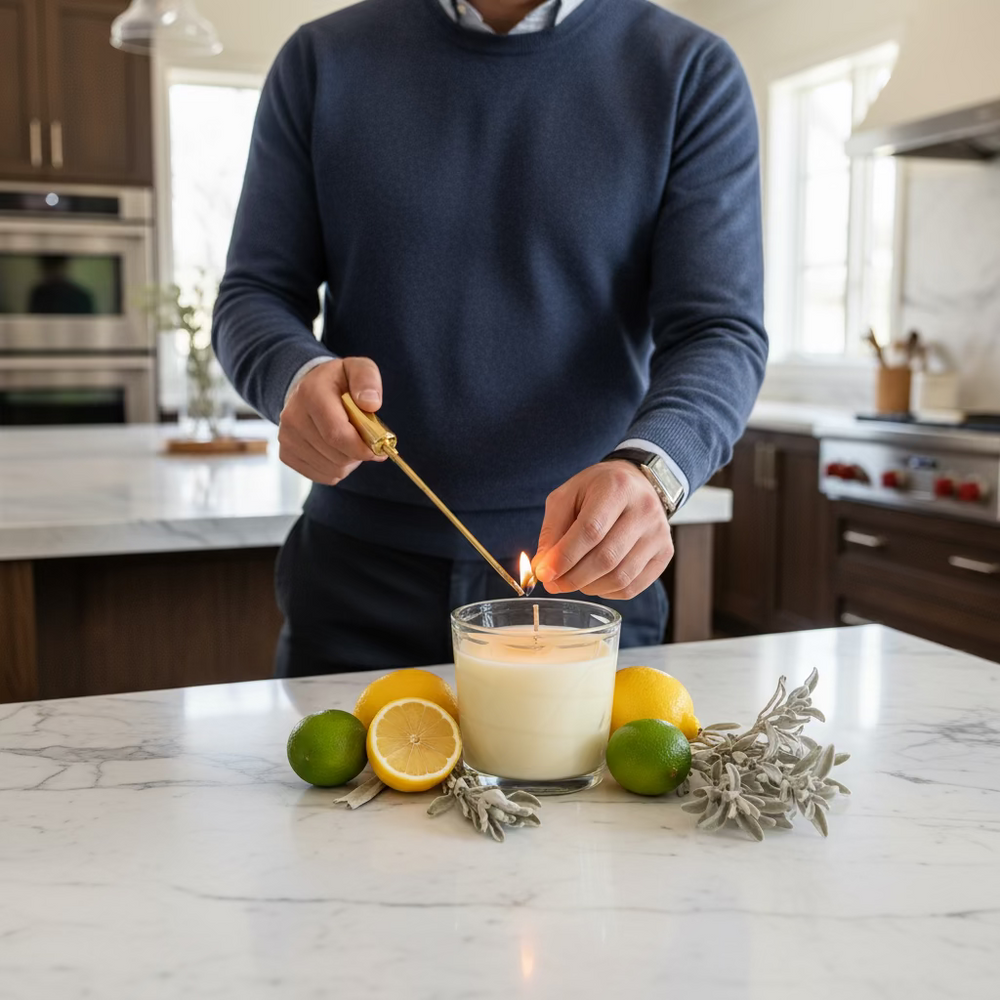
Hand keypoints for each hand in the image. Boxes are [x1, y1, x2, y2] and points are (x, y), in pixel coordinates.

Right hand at [278, 357, 386, 483]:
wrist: (308, 389)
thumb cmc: (339, 382)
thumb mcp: (357, 369)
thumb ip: (367, 380)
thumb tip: (371, 403)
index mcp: (311, 393)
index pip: (337, 434)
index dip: (362, 448)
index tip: (379, 449)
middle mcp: (293, 417)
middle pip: (337, 455)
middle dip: (358, 453)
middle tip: (365, 440)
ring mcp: (286, 438)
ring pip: (332, 469)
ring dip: (349, 461)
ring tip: (348, 441)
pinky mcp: (286, 454)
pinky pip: (322, 476)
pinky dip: (337, 469)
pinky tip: (336, 450)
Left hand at [533, 462, 673, 599]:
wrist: (636, 484)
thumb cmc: (596, 490)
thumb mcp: (566, 497)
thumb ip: (552, 530)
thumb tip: (543, 568)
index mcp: (617, 488)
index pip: (591, 530)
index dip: (565, 556)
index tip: (545, 574)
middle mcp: (644, 510)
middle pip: (606, 558)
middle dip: (573, 578)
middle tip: (554, 584)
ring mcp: (659, 534)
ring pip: (620, 577)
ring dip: (589, 587)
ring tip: (572, 580)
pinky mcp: (665, 553)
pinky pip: (633, 587)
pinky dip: (607, 592)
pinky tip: (595, 581)